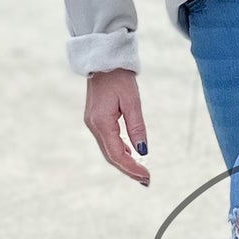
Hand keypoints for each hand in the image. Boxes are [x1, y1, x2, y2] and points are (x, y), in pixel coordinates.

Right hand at [84, 69, 149, 185]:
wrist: (103, 59)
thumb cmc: (119, 77)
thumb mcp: (132, 101)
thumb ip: (137, 127)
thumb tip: (142, 151)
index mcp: (101, 122)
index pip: (117, 154)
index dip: (132, 168)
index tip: (146, 177)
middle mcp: (93, 125)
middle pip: (111, 155)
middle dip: (128, 169)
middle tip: (146, 179)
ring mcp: (91, 121)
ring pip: (107, 149)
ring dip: (123, 160)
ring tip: (140, 170)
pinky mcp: (94, 118)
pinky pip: (106, 140)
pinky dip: (118, 149)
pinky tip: (129, 152)